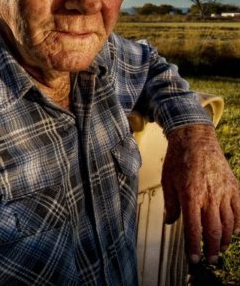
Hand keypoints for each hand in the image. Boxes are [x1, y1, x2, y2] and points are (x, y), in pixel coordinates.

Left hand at [162, 124, 239, 264]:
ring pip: (229, 223)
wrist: (196, 140)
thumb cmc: (178, 161)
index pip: (194, 228)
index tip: (194, 259)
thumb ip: (171, 205)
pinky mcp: (234, 187)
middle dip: (212, 248)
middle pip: (214, 230)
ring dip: (225, 239)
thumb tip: (170, 222)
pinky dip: (238, 223)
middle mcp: (210, 196)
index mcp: (191, 196)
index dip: (194, 246)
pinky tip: (233, 231)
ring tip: (219, 247)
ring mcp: (224, 192)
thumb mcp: (167, 183)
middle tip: (210, 259)